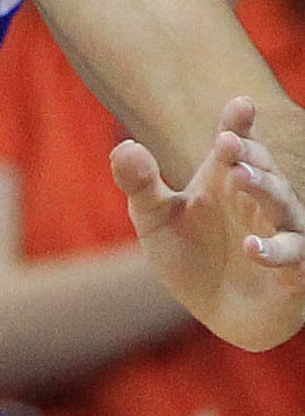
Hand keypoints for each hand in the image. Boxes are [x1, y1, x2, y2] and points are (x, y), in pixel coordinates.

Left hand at [116, 98, 304, 352]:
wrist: (210, 311)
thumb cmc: (187, 255)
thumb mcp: (154, 217)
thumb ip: (139, 183)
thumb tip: (127, 146)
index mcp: (228, 181)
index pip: (238, 145)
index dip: (240, 125)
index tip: (240, 104)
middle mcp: (259, 203)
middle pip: (264, 170)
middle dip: (250, 154)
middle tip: (227, 142)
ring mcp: (281, 236)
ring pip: (286, 207)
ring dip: (267, 189)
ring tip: (240, 177)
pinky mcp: (293, 275)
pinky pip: (294, 258)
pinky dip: (275, 251)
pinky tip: (251, 247)